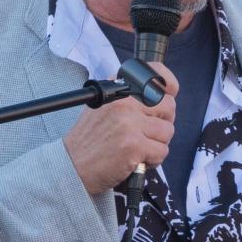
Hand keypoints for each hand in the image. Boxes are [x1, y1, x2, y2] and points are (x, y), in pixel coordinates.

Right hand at [63, 63, 178, 195]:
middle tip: (147, 134)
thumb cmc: (89, 141)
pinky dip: (153, 160)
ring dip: (157, 145)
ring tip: (137, 149)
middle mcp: (124, 102)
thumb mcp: (104, 107)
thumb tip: (162, 95)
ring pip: (168, 131)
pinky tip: (136, 160)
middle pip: (169, 107)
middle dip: (163, 123)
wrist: (71, 166)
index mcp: (118, 89)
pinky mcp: (134, 145)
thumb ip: (129, 99)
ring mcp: (130, 123)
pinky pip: (162, 151)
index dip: (169, 85)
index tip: (171, 93)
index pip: (156, 75)